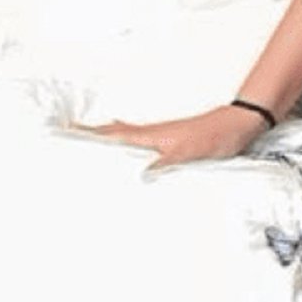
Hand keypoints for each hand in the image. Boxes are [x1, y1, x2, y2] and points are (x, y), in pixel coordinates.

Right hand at [60, 104, 266, 173]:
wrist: (236, 126)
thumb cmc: (215, 137)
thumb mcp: (190, 153)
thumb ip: (165, 163)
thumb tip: (140, 175)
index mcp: (150, 137)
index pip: (112, 134)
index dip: (88, 134)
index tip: (65, 132)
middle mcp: (151, 134)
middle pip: (112, 132)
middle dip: (88, 134)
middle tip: (66, 135)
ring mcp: (159, 136)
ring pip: (123, 135)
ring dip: (103, 136)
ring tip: (86, 139)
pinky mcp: (169, 140)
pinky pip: (137, 139)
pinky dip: (123, 139)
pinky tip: (125, 145)